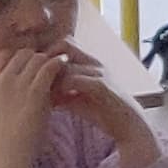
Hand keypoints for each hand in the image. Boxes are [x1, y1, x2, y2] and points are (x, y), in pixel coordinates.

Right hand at [0, 43, 65, 167]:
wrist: (5, 156)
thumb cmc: (4, 140)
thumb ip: (1, 94)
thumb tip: (17, 85)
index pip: (3, 55)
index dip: (19, 55)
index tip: (31, 62)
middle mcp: (0, 81)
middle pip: (21, 53)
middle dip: (36, 56)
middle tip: (50, 62)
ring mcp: (16, 85)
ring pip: (37, 57)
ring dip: (49, 59)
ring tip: (61, 62)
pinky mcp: (34, 92)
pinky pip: (50, 65)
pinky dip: (59, 62)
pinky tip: (66, 64)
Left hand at [49, 50, 158, 167]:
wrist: (129, 124)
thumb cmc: (104, 111)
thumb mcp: (79, 97)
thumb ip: (63, 90)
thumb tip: (42, 90)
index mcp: (90, 63)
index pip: (65, 42)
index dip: (49, 54)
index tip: (38, 74)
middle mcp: (95, 63)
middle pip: (65, 43)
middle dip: (48, 60)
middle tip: (39, 81)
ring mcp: (99, 72)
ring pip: (65, 64)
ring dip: (50, 79)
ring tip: (45, 96)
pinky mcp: (101, 86)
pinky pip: (73, 79)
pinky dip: (60, 90)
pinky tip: (56, 104)